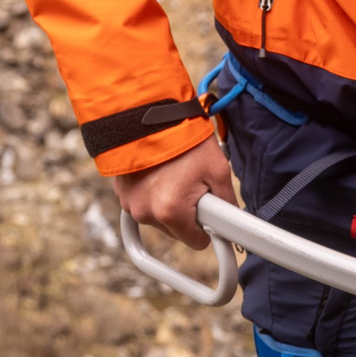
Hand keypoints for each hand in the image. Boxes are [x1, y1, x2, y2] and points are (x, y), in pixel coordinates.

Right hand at [111, 138, 237, 249]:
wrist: (146, 113)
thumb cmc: (184, 140)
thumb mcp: (218, 170)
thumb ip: (228, 205)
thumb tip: (235, 225)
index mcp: (171, 213)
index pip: (198, 243)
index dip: (209, 227)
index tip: (212, 211)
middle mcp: (146, 213)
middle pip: (179, 231)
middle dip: (189, 213)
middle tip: (193, 184)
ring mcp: (129, 203)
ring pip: (161, 218)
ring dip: (170, 202)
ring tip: (176, 174)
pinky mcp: (120, 193)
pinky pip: (145, 204)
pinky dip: (154, 194)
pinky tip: (160, 173)